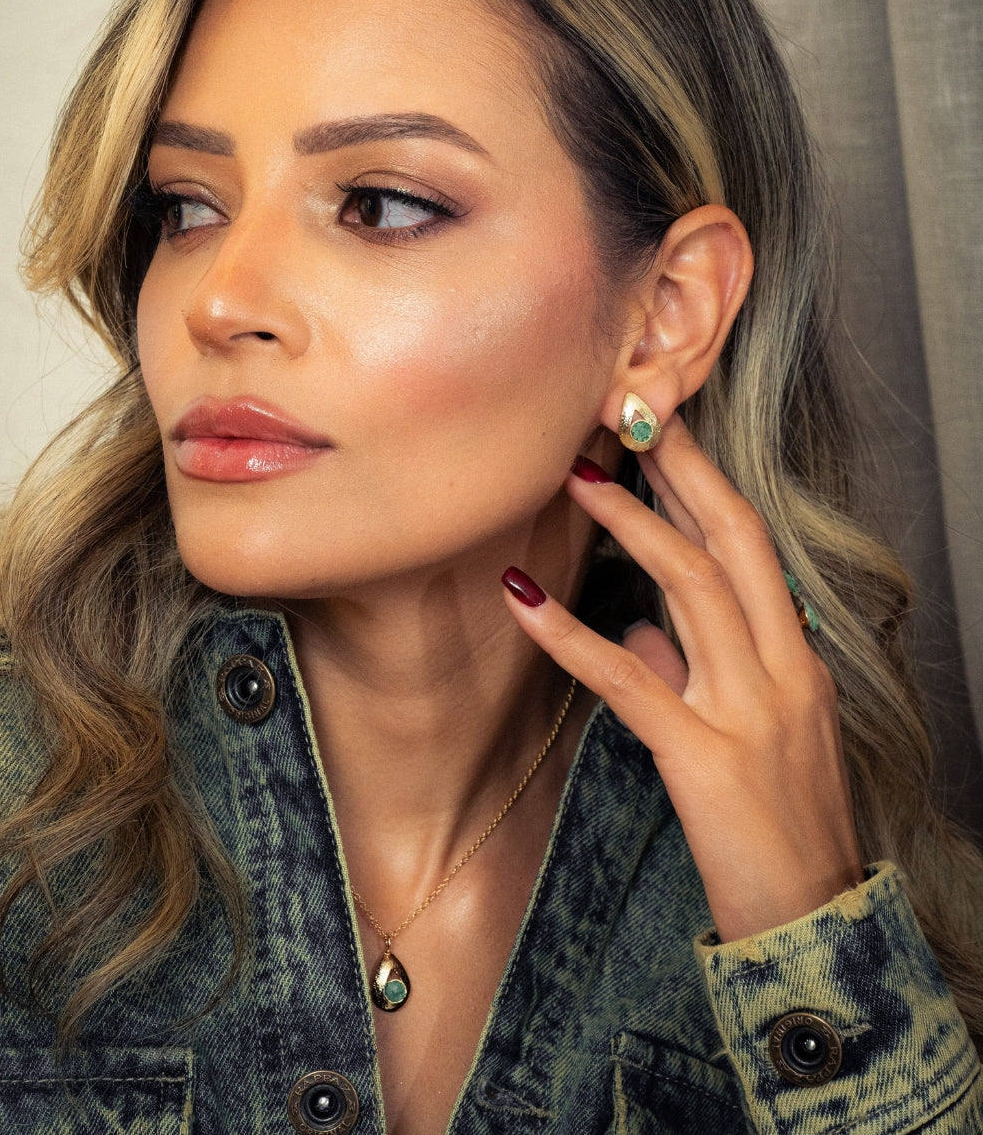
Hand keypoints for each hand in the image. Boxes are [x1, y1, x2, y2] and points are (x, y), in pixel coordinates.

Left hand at [502, 414, 864, 941]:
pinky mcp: (704, 755)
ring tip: (575, 478)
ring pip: (690, 589)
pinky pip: (628, 678)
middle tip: (627, 415)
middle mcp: (782, 669)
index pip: (752, 547)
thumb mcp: (756, 734)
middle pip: (732, 541)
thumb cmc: (779, 826)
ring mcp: (748, 709)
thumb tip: (639, 629)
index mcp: (796, 659)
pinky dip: (569, 633)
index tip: (666, 433)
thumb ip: (698, 672)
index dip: (707, 483)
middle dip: (680, 471)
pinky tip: (522, 597)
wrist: (812, 920)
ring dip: (629, 524)